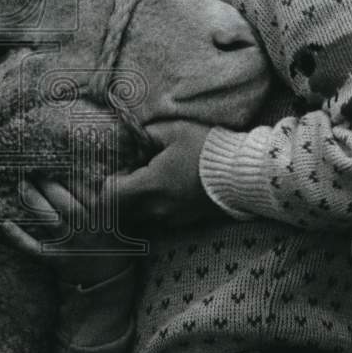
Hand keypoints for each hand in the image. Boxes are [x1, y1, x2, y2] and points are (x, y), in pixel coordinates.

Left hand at [2, 179, 138, 287]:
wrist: (110, 284)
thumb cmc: (113, 245)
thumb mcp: (121, 221)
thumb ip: (113, 198)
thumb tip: (111, 170)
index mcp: (105, 219)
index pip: (86, 192)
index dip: (70, 176)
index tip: (57, 163)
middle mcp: (88, 231)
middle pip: (66, 204)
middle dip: (49, 185)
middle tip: (35, 171)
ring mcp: (72, 246)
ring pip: (51, 221)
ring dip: (35, 201)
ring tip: (22, 185)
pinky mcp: (58, 260)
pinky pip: (36, 249)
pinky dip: (19, 239)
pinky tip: (6, 225)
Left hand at [101, 120, 224, 225]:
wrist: (242, 175)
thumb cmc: (206, 150)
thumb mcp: (173, 131)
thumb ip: (146, 134)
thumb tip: (132, 137)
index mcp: (150, 186)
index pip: (109, 196)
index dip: (109, 181)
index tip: (121, 167)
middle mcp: (156, 208)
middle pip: (121, 208)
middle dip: (121, 191)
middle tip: (133, 170)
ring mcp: (171, 218)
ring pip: (139, 214)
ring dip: (138, 198)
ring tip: (153, 176)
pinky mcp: (184, 221)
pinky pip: (158, 216)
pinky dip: (156, 204)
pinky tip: (170, 185)